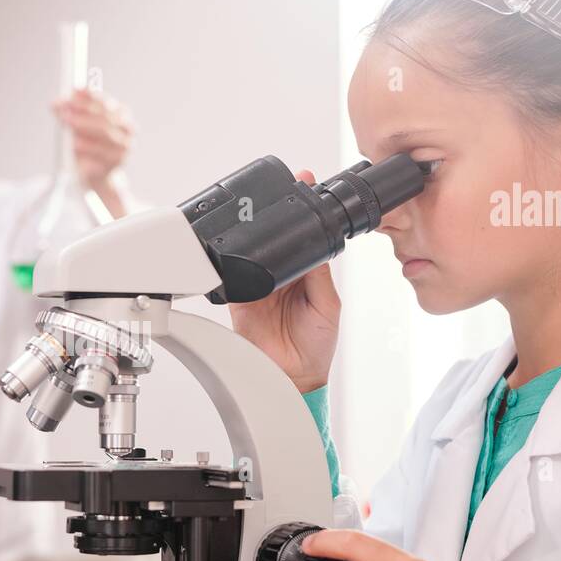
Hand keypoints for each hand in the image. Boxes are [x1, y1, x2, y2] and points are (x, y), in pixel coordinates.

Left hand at [54, 88, 133, 190]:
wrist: (94, 173)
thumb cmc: (87, 145)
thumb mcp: (76, 126)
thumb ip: (68, 112)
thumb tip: (56, 103)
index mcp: (120, 112)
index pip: (104, 100)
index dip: (89, 95)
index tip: (73, 91)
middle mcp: (127, 127)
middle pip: (104, 115)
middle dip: (83, 111)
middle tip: (65, 110)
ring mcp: (125, 144)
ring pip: (105, 132)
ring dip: (84, 126)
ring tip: (68, 123)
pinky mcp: (118, 161)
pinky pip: (102, 153)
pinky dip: (87, 147)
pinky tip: (76, 144)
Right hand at [228, 169, 340, 392]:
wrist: (293, 377)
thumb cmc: (316, 346)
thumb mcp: (328, 304)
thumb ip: (319, 274)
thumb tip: (315, 244)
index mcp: (306, 273)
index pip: (304, 235)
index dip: (303, 210)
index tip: (304, 182)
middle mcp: (282, 276)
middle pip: (275, 238)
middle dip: (276, 214)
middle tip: (279, 189)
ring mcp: (259, 286)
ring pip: (254, 252)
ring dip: (254, 235)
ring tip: (257, 214)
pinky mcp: (239, 299)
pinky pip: (233, 276)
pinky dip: (233, 265)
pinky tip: (240, 253)